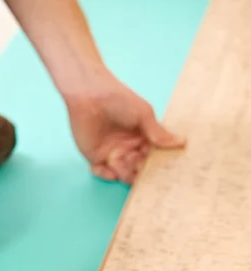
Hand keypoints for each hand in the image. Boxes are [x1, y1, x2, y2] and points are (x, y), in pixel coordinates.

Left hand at [67, 70, 184, 183]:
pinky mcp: (95, 157)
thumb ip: (159, 133)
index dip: (156, 163)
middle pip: (139, 168)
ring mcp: (112, 154)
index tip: (160, 167)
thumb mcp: (143, 114)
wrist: (89, 95)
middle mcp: (129, 148)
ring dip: (125, 173)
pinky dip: (106, 175)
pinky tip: (109, 170)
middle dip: (140, 170)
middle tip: (138, 163)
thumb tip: (182, 142)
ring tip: (124, 161)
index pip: (153, 156)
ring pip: (123, 174)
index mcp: (143, 138)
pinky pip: (102, 173)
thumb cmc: (118, 99)